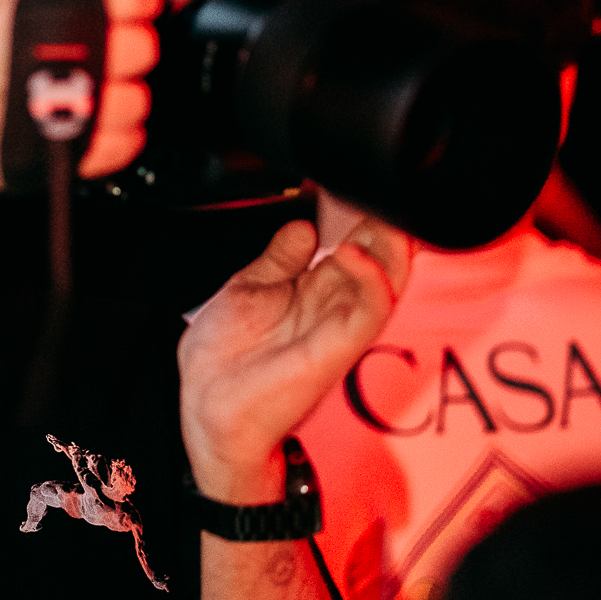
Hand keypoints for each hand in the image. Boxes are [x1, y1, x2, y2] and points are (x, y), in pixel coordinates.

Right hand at [0, 0, 159, 240]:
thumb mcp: (3, 8)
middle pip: (143, 47)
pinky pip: (127, 142)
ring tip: (91, 97)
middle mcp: (62, 54)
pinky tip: (87, 126)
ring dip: (121, 100)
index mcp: (48, 10)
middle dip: (129, 54)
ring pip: (138, 99)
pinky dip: (115, 138)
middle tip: (106, 60)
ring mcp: (70, 107)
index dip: (139, 5)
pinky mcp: (73, 152)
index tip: (133, 14)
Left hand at [179, 217, 410, 503]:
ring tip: (388, 219)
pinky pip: (367, 312)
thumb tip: (303, 227)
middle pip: (378, 260)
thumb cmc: (223, 363)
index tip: (371, 190)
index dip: (367, 220)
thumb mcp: (249, 290)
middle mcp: (332, 308)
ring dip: (391, 248)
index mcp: (313, 292)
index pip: (355, 249)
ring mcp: (338, 327)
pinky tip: (356, 253)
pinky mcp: (337, 349)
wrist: (206, 409)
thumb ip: (278, 259)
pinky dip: (369, 281)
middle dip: (389, 228)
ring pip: (386, 282)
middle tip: (394, 198)